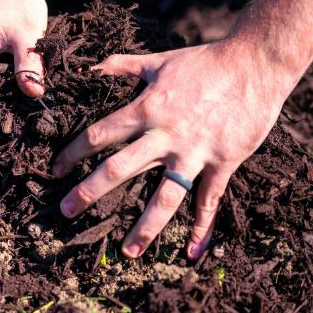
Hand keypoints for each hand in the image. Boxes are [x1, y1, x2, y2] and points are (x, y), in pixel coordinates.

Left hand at [49, 39, 297, 259]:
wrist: (256, 63)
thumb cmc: (205, 61)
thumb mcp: (159, 60)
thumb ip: (123, 65)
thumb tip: (92, 67)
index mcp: (146, 109)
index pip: (99, 135)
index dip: (74, 153)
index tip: (56, 170)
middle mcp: (165, 135)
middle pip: (119, 169)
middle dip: (89, 192)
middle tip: (66, 212)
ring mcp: (195, 152)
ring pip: (164, 197)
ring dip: (145, 227)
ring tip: (129, 252)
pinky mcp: (223, 162)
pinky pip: (209, 200)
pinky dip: (202, 227)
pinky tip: (192, 252)